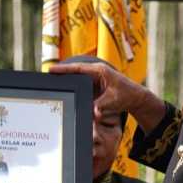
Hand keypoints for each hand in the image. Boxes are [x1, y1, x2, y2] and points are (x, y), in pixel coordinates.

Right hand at [48, 61, 162, 131]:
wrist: (135, 98)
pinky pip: (81, 87)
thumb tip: (93, 114)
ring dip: (66, 83)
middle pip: (74, 72)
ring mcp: (94, 79)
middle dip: (61, 74)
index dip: (64, 69)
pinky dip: (73, 90)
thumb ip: (102, 106)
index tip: (51, 70)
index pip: (78, 69)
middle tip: (46, 77)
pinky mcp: (94, 86)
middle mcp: (95, 73)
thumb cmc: (127, 95)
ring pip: (76, 80)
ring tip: (51, 86)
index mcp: (99, 71)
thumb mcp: (114, 101)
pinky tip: (64, 94)